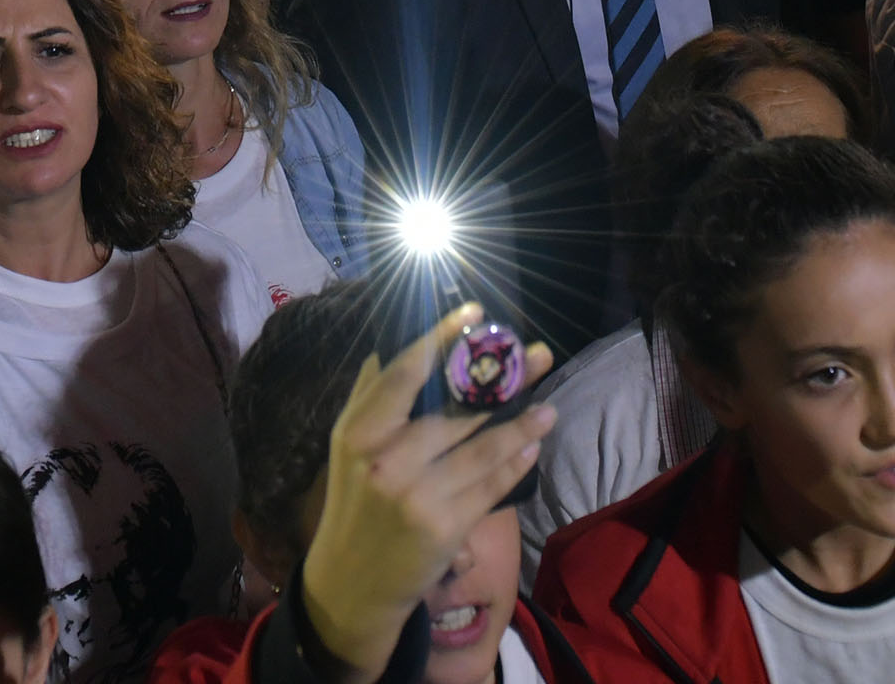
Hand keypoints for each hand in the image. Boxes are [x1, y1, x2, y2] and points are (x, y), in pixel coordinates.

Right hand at [292, 307, 560, 683]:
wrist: (352, 582)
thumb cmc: (354, 502)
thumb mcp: (347, 447)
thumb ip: (371, 395)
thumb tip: (396, 340)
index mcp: (359, 431)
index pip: (406, 374)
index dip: (442, 339)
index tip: (476, 313)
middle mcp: (387, 460)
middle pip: (456, 409)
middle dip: (503, 380)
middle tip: (536, 354)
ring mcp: (418, 496)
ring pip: (482, 449)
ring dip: (521, 424)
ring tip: (547, 405)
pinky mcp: (446, 528)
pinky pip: (490, 487)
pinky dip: (514, 465)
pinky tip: (531, 447)